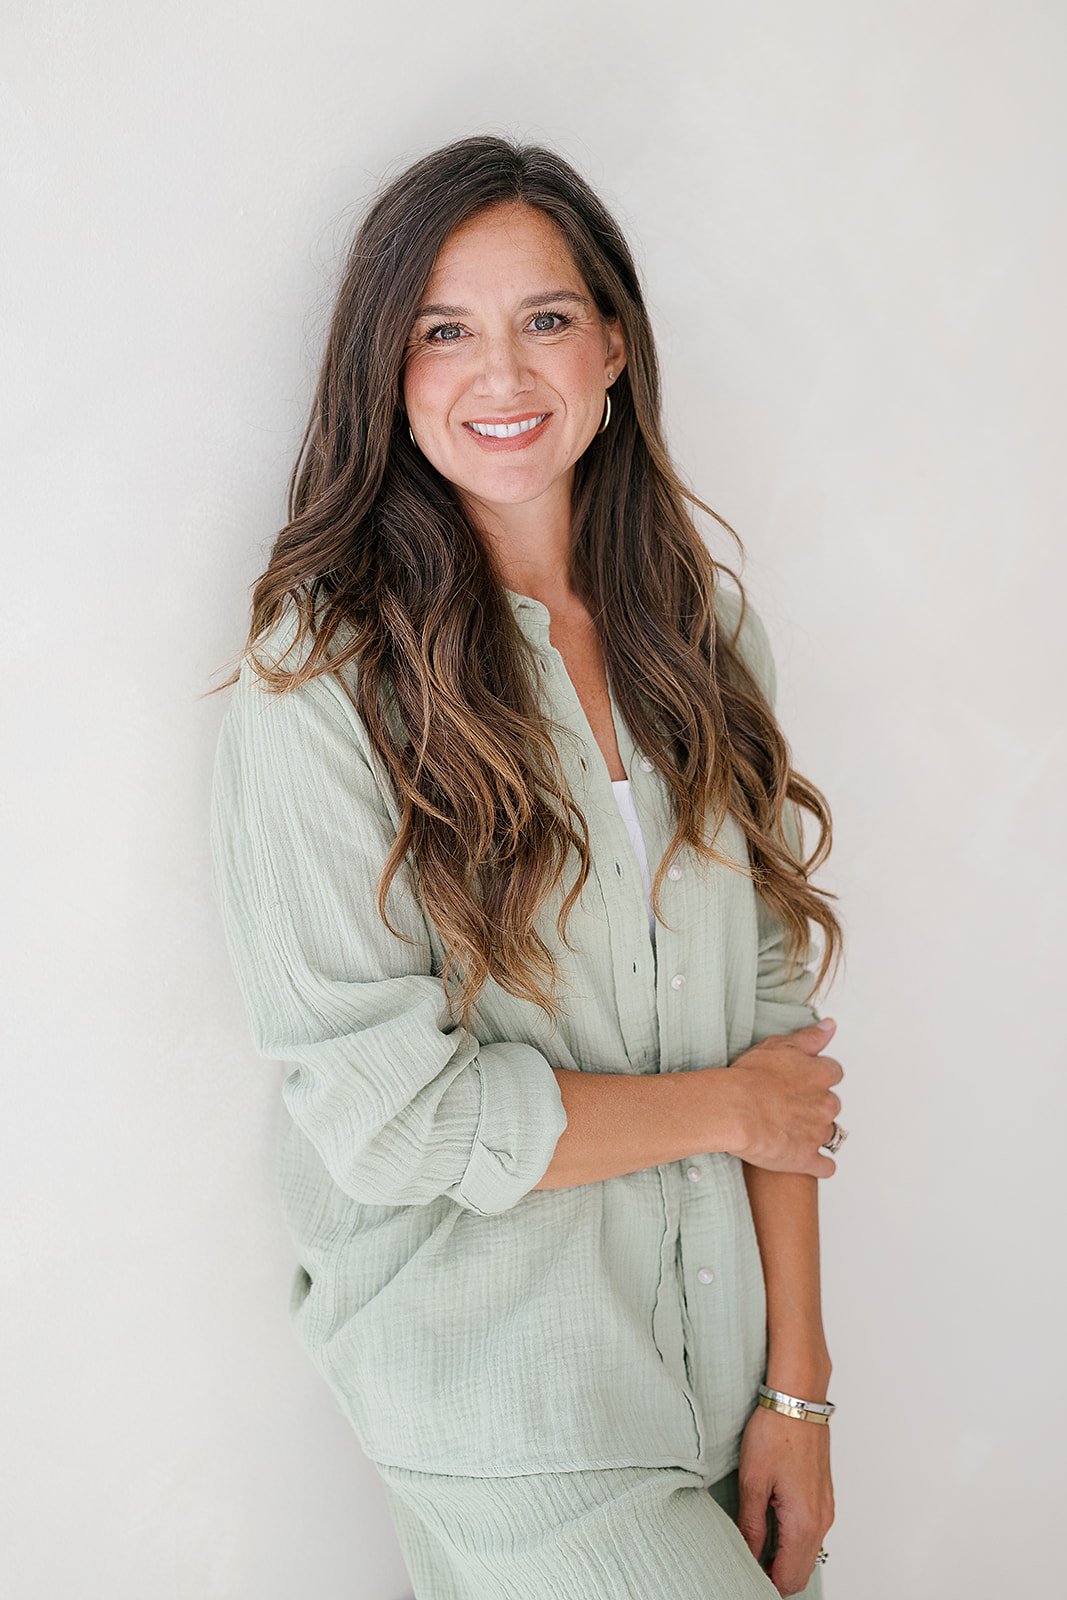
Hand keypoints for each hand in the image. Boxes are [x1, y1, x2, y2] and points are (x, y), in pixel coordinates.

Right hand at [722, 1019, 843, 1177]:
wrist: (733, 1110)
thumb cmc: (750, 1076)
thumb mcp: (780, 1045)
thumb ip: (810, 1037)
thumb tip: (831, 1026)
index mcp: (821, 1076)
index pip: (833, 1073)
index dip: (815, 1077)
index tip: (800, 1080)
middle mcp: (825, 1105)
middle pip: (831, 1105)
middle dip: (815, 1106)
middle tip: (790, 1105)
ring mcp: (817, 1134)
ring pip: (828, 1134)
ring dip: (814, 1133)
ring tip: (790, 1131)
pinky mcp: (806, 1159)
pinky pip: (824, 1166)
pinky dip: (818, 1164)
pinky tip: (806, 1159)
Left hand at [736, 1400, 834, 1595]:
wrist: (798, 1399)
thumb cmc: (775, 1433)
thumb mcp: (753, 1481)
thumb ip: (752, 1525)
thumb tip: (749, 1555)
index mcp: (804, 1522)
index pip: (789, 1577)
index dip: (766, 1583)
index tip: (744, 1575)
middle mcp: (821, 1520)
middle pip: (802, 1571)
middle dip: (777, 1576)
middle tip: (747, 1564)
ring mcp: (825, 1508)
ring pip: (808, 1553)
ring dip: (785, 1559)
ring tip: (755, 1545)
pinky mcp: (823, 1496)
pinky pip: (812, 1533)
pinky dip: (793, 1541)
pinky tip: (770, 1525)